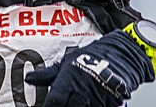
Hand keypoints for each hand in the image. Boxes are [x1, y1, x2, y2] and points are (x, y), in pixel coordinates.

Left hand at [25, 30, 154, 106]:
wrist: (125, 54)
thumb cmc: (96, 54)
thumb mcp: (69, 60)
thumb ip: (48, 74)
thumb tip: (30, 79)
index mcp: (70, 78)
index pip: (54, 101)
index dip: (49, 106)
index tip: (47, 106)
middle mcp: (82, 90)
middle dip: (63, 106)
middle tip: (64, 102)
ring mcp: (96, 99)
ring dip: (78, 105)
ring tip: (78, 99)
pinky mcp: (109, 104)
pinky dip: (92, 106)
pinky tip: (90, 100)